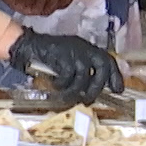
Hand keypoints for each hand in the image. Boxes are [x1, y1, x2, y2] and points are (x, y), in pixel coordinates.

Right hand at [6, 31, 123, 102]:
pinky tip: (56, 85)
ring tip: (68, 97)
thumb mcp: (69, 60)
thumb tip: (91, 89)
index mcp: (88, 48)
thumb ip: (81, 70)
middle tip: (88, 100)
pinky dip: (62, 85)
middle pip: (101, 68)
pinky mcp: (61, 56)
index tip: (117, 90)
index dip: (115, 75)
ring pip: (84, 76)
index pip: (108, 60)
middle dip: (97, 87)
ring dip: (76, 91)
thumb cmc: (48, 56)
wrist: (28, 45)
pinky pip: (67, 76)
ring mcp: (74, 51)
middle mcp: (84, 48)